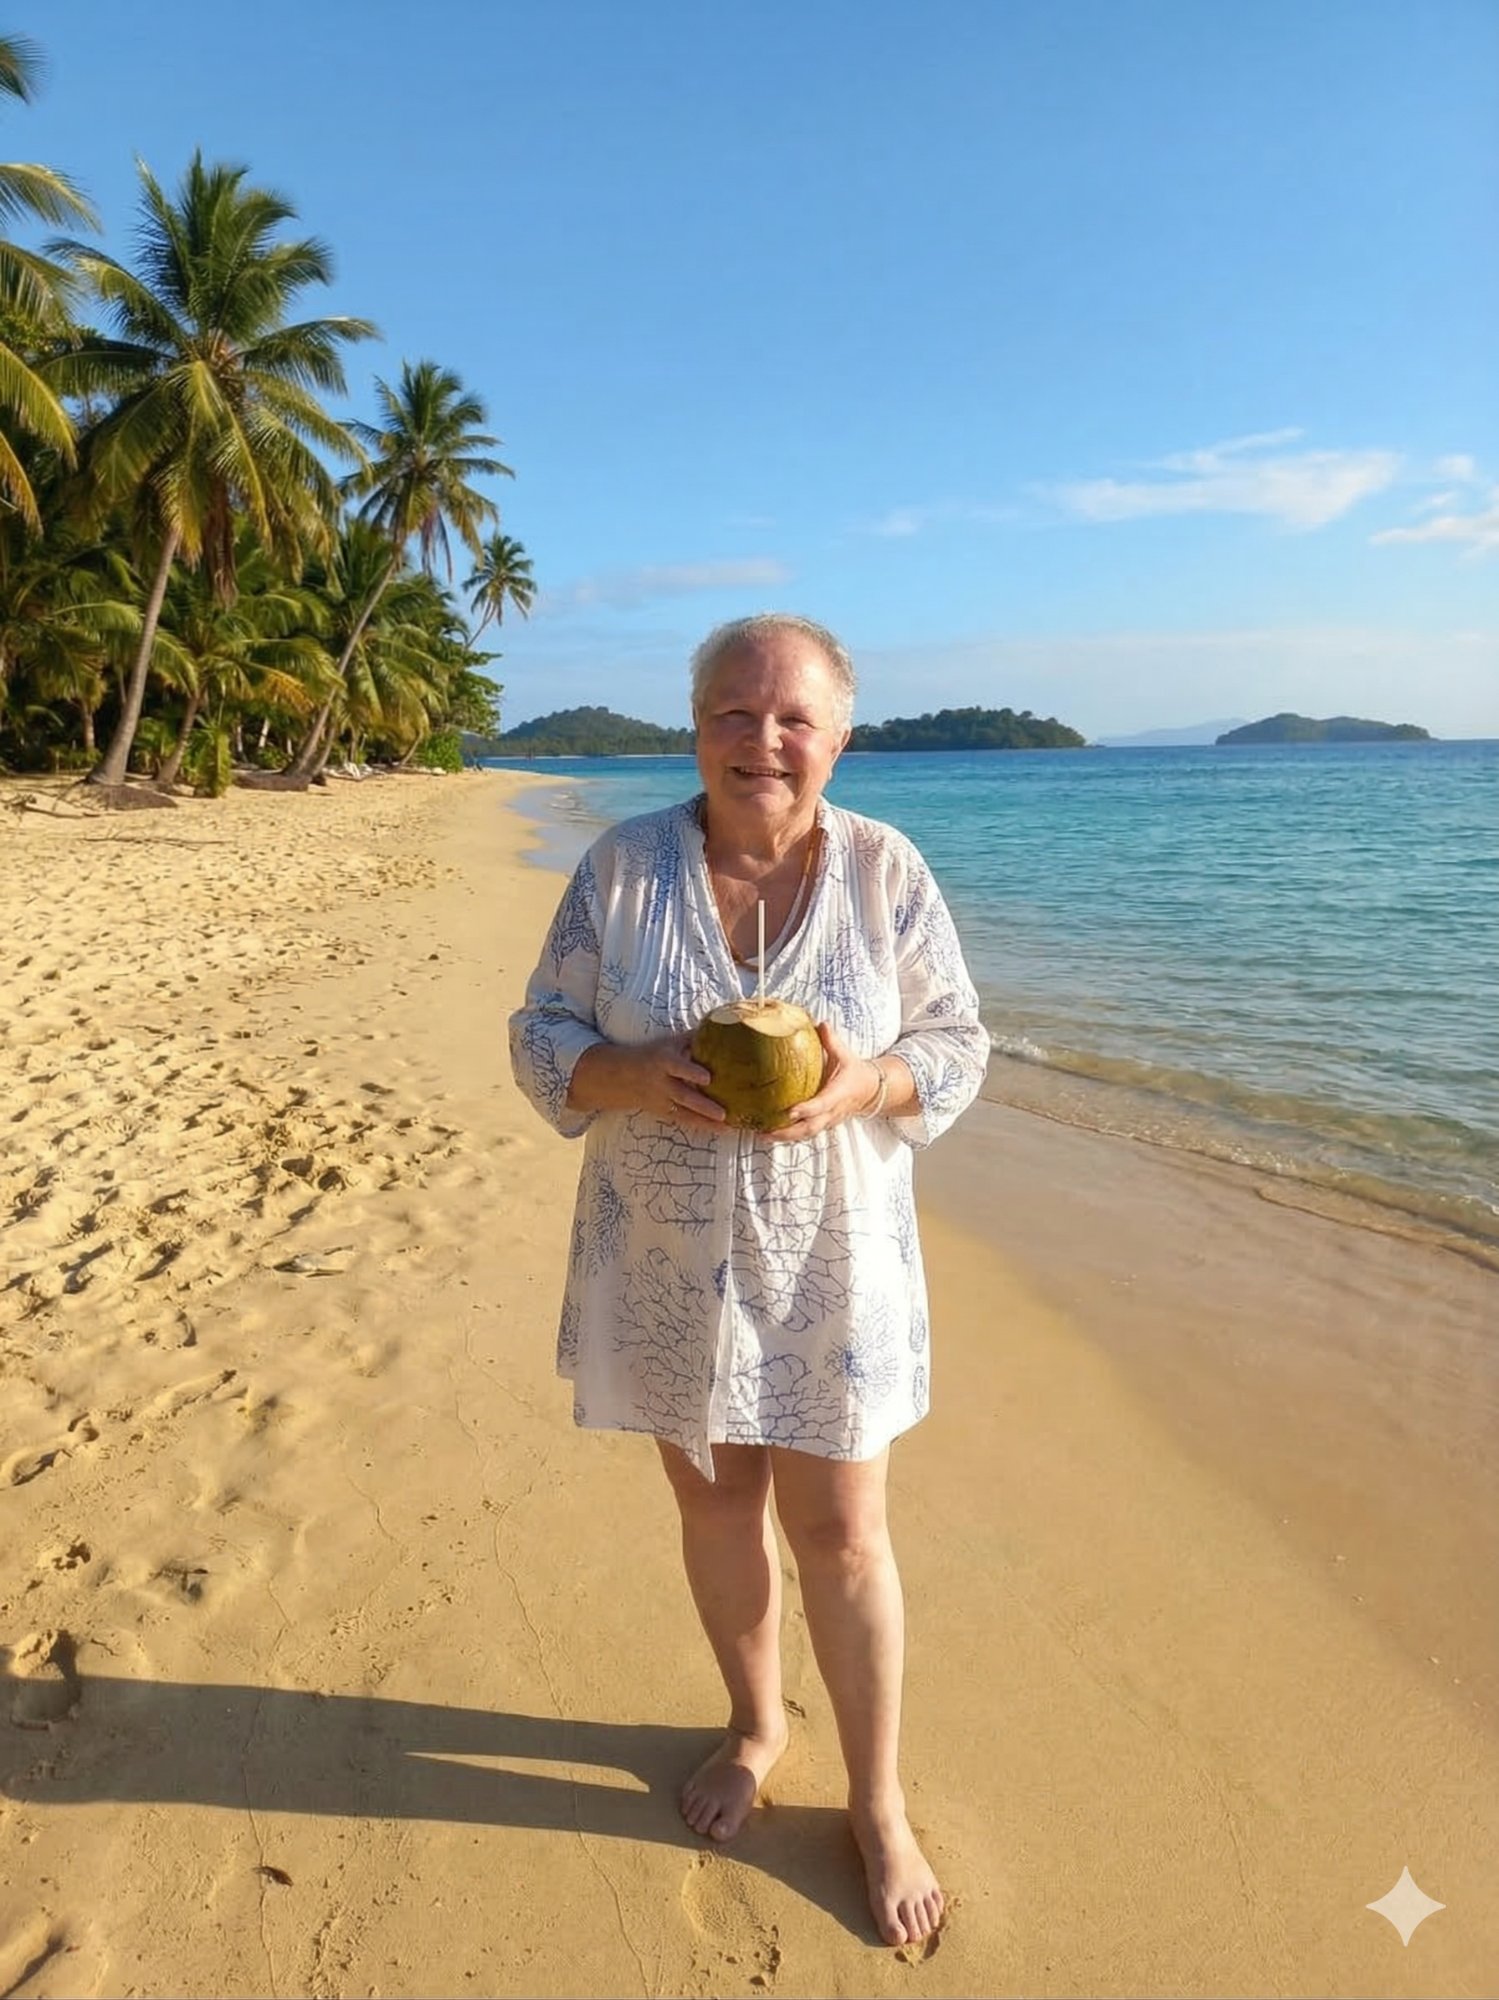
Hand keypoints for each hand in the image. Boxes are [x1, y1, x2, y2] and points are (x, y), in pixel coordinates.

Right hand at [628, 1034, 728, 1129]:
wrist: (620, 1077)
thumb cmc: (653, 1055)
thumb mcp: (668, 1043)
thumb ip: (692, 1038)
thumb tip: (721, 1024)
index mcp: (663, 1062)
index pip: (677, 1068)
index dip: (691, 1073)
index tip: (707, 1078)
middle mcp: (662, 1083)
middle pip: (683, 1096)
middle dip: (703, 1105)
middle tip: (722, 1113)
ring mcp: (662, 1101)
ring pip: (685, 1113)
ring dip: (706, 1120)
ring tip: (726, 1126)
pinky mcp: (664, 1112)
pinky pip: (684, 1120)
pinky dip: (702, 1125)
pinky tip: (721, 1129)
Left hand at [762, 1021, 880, 1143]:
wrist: (870, 1091)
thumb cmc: (855, 1072)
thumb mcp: (846, 1055)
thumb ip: (831, 1041)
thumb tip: (820, 1024)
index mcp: (838, 1093)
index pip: (822, 1104)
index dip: (807, 1109)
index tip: (791, 1111)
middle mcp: (832, 1111)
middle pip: (810, 1127)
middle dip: (788, 1132)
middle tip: (766, 1131)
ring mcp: (828, 1121)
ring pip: (806, 1134)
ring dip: (785, 1137)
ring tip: (763, 1135)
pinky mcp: (823, 1124)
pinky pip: (806, 1133)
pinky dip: (790, 1136)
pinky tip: (771, 1134)